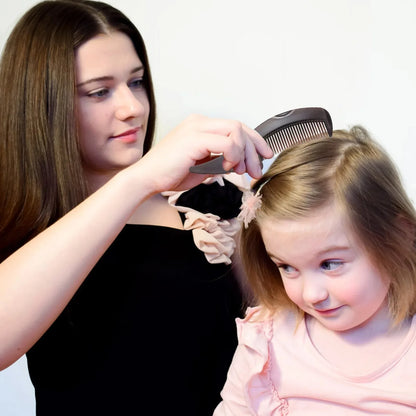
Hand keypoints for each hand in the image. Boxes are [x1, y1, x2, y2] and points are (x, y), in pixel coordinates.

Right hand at [136, 114, 273, 192]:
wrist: (146, 180)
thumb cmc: (169, 174)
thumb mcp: (203, 166)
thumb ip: (220, 160)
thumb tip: (238, 163)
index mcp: (200, 126)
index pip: (235, 127)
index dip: (254, 141)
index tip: (263, 157)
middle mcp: (199, 122)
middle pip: (240, 126)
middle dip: (254, 149)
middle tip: (256, 170)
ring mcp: (196, 128)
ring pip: (236, 131)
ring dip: (244, 154)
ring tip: (240, 172)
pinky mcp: (194, 138)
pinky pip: (226, 142)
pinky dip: (233, 156)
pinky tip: (227, 168)